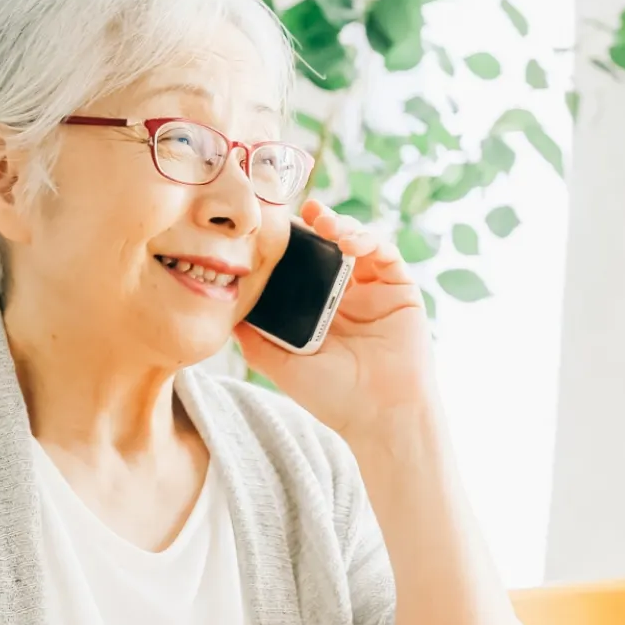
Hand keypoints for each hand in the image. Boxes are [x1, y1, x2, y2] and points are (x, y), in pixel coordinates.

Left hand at [236, 199, 435, 444]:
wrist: (378, 415)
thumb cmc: (333, 397)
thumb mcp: (281, 364)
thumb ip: (254, 337)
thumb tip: (224, 310)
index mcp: (318, 308)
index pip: (302, 264)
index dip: (289, 243)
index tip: (269, 225)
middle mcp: (346, 294)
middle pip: (329, 246)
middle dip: (314, 224)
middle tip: (298, 209)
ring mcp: (374, 290)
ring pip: (357, 242)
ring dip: (341, 226)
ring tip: (324, 224)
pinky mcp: (400, 289)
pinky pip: (386, 253)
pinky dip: (369, 239)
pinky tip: (350, 242)